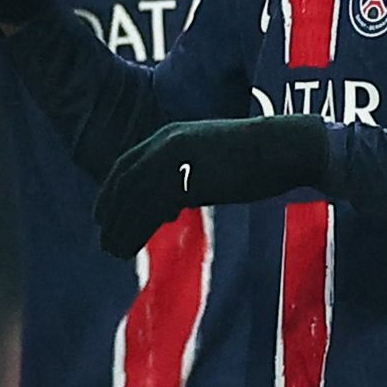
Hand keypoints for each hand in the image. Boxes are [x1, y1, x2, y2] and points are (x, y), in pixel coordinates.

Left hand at [92, 116, 330, 256]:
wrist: (284, 146)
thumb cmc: (255, 155)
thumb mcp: (210, 157)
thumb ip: (186, 175)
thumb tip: (170, 205)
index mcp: (169, 136)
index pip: (127, 164)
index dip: (111, 191)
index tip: (103, 215)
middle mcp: (166, 144)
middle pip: (125, 182)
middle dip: (111, 212)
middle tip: (103, 239)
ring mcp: (178, 161)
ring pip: (136, 198)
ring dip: (120, 227)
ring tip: (113, 251)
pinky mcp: (192, 180)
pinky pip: (153, 210)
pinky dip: (138, 230)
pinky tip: (131, 247)